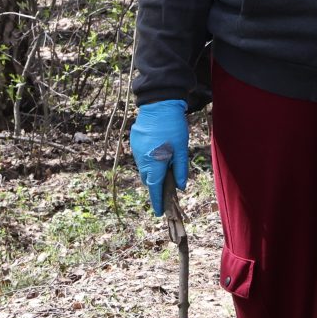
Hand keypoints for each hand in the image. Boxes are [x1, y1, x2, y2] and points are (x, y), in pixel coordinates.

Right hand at [129, 100, 189, 215]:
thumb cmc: (173, 127)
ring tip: (165, 168)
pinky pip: (141, 158)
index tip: (159, 213)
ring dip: (152, 172)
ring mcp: (136, 151)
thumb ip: (181, 169)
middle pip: (148, 180)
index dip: (157, 201)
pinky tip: (158, 153)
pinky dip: (149, 161)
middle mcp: (142, 160)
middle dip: (155, 187)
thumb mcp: (181, 149)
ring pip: (144, 169)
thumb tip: (180, 187)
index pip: (155, 188)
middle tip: (165, 191)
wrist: (158, 104)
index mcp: (155, 163)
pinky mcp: (135, 143)